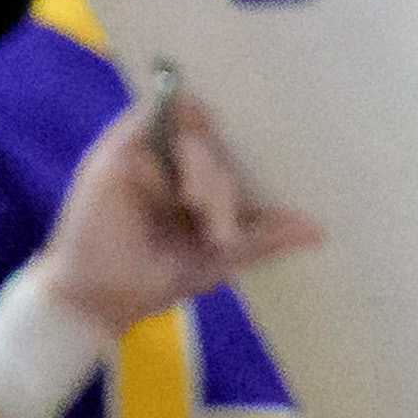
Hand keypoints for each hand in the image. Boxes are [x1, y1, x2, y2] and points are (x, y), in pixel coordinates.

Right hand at [34, 79, 322, 337]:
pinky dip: (176, 144)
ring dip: (205, 167)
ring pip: (191, 126)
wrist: (98, 302)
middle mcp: (169, 160)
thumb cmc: (154, 278)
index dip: (254, 153)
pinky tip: (184, 189)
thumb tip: (318, 231)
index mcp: (195, 178)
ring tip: (200, 212)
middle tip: (219, 232)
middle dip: (224, 183)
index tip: (272, 184)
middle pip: (214, 138)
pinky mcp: (116, 152)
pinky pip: (153, 116)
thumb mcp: (221, 258)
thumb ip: (263, 238)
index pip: (232, 148)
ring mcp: (143, 153)